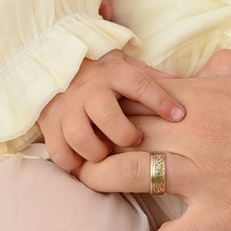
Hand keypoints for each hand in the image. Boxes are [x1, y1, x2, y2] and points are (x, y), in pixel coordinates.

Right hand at [37, 51, 186, 177]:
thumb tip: (181, 81)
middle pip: (105, 113)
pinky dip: (72, 163)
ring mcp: (67, 108)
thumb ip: (150, 76)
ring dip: (96, 151)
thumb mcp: (124, 65)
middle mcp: (88, 90)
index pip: (139, 83)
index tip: (178, 116)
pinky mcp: (50, 125)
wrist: (52, 66)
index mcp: (112, 73)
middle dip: (123, 133)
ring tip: (106, 153)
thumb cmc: (100, 73)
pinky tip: (85, 164)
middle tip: (135, 140)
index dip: (160, 100)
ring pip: (79, 135)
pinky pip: (58, 151)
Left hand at [78, 51, 230, 230]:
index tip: (107, 113)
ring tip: (106, 188)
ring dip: (106, 183)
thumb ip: (220, 66)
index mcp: (206, 94)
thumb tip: (188, 74)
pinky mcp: (225, 221)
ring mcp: (207, 179)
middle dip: (95, 140)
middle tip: (92, 150)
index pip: (129, 91)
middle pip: (113, 132)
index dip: (108, 101)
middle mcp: (196, 134)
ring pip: (122, 179)